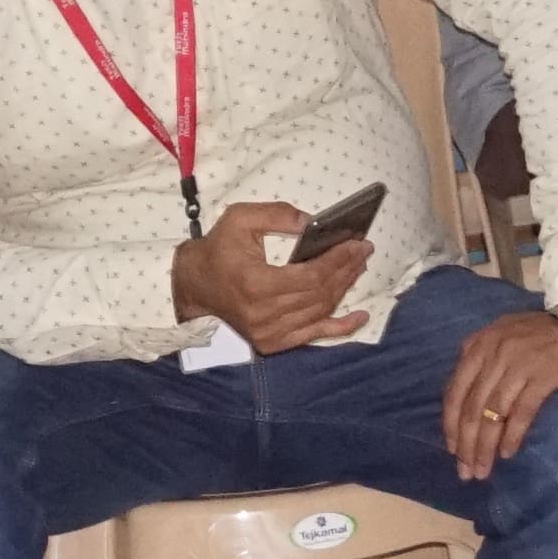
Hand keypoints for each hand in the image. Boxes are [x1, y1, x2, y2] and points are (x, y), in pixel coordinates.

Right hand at [173, 210, 374, 353]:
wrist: (193, 286)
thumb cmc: (216, 250)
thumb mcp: (240, 219)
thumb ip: (278, 215)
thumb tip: (314, 223)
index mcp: (256, 284)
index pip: (311, 275)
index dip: (338, 260)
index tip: (358, 244)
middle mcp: (264, 314)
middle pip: (320, 294)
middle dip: (346, 270)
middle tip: (364, 250)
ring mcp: (269, 333)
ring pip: (319, 311)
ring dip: (344, 289)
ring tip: (359, 267)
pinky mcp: (272, 343)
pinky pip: (313, 335)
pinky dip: (340, 328)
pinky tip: (361, 317)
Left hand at [437, 307, 557, 479]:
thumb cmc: (548, 332)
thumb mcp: (507, 335)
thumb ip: (484, 356)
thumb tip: (467, 393)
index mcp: (481, 344)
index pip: (456, 390)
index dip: (451, 424)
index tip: (453, 450)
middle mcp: (496, 352)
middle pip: (472, 407)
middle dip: (466, 444)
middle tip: (466, 472)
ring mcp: (520, 363)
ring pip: (492, 413)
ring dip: (485, 447)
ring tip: (483, 471)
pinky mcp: (545, 374)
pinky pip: (521, 411)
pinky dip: (512, 435)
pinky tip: (508, 453)